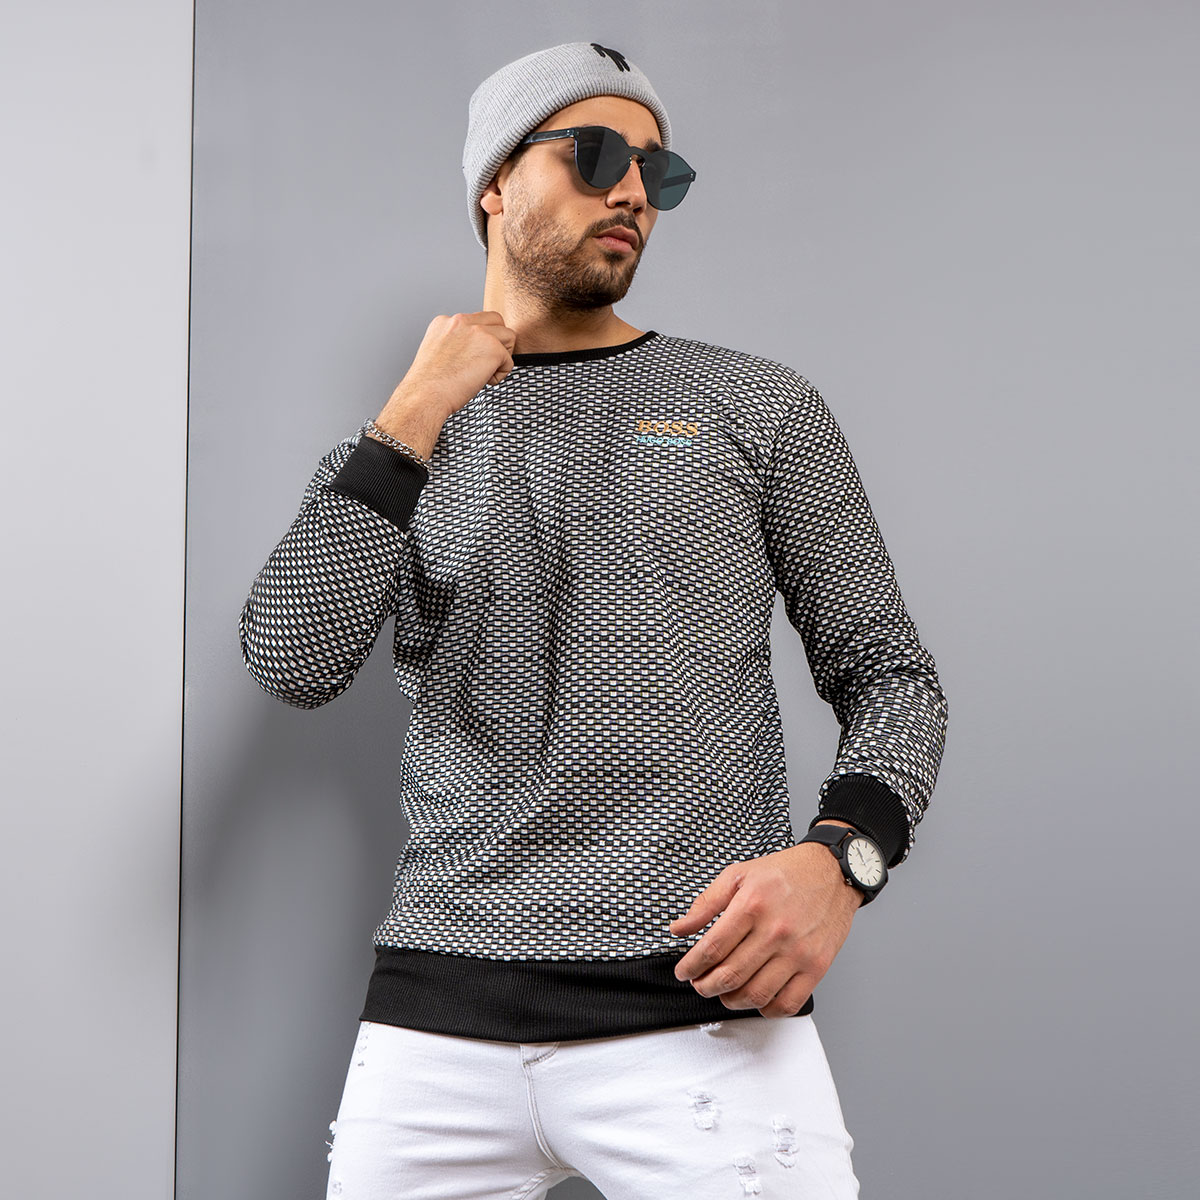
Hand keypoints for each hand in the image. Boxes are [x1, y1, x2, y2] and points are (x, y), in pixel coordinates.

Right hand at [391, 310, 517, 418]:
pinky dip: (500, 375)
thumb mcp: (438, 352)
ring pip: (509, 336)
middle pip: (496, 320)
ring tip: (483, 373)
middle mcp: (461, 321)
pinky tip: (482, 382)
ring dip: (501, 357)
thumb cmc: (429, 384)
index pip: (476, 320)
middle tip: (483, 364)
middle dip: (497, 342)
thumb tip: (475, 349)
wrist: (425, 396)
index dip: (480, 340)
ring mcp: (478, 333)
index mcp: (445, 321)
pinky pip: (509, 361)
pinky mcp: (492, 348)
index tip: (470, 358)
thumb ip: (456, 342)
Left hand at [668, 823, 862, 1017]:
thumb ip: (706, 903)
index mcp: (752, 905)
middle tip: (700, 984)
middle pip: (731, 975)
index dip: (691, 966)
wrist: (832, 872)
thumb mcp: (738, 874)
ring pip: (756, 994)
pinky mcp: (817, 967)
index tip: (683, 972)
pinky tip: (756, 998)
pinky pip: (788, 1003)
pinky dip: (766, 1009)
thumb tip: (678, 929)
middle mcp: (775, 931)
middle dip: (706, 986)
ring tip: (723, 992)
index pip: (712, 948)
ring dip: (731, 1000)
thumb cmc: (785, 872)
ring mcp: (798, 952)